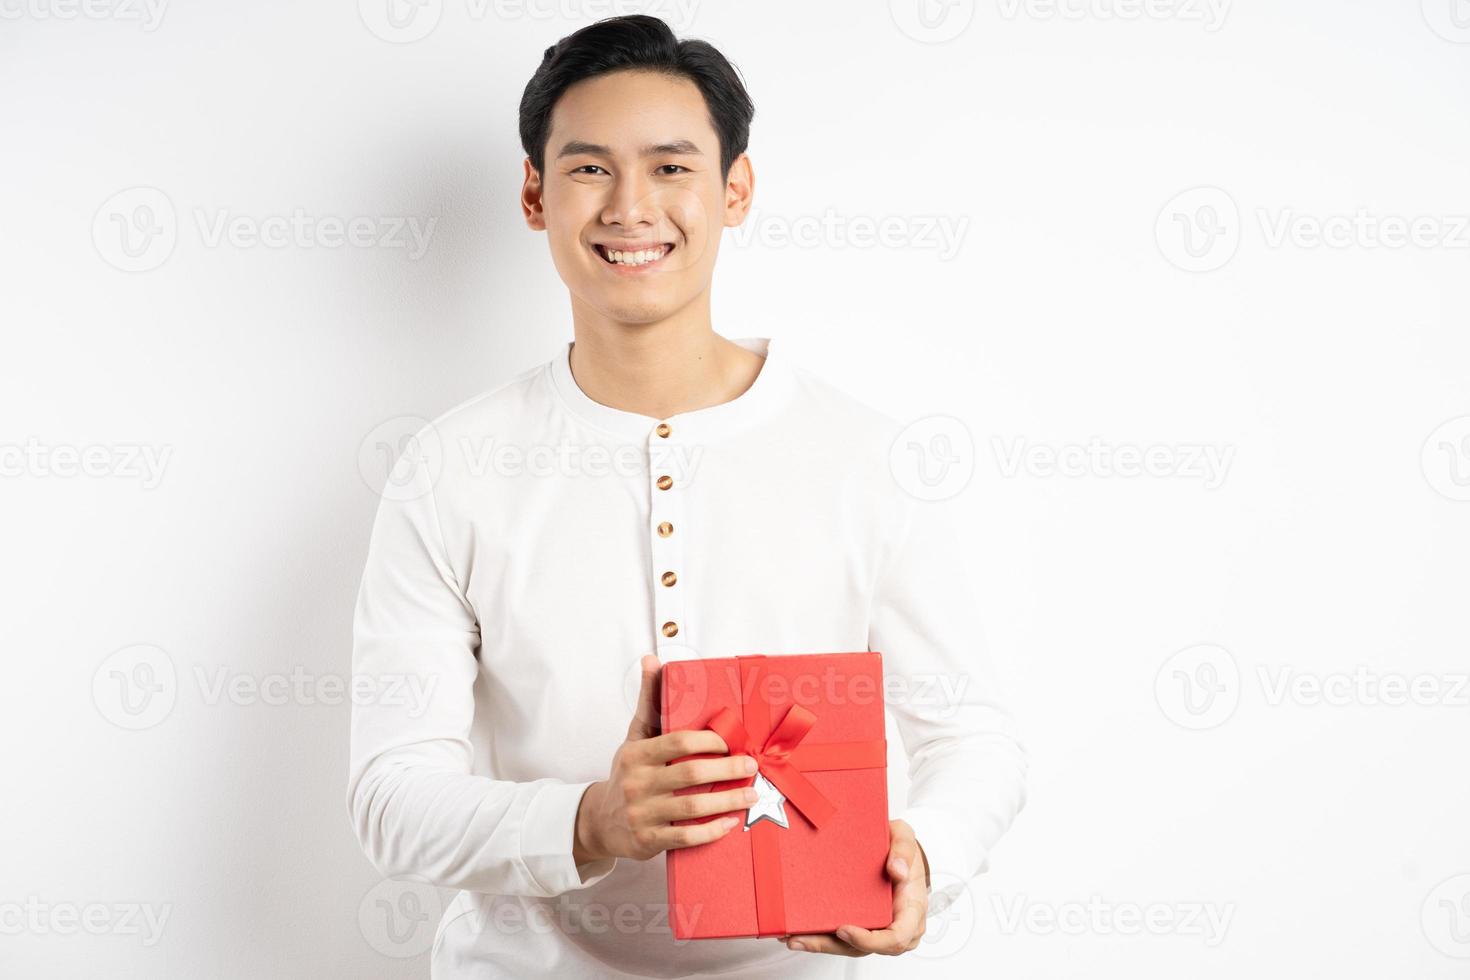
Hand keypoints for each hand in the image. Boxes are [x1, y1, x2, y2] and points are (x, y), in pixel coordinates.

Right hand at [574, 654, 759, 863]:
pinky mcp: (647, 841)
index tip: (734, 741)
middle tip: (752, 766)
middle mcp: (637, 783)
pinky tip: (729, 824)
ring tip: (751, 795)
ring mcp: (641, 814)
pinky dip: (710, 832)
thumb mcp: (634, 736)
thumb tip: (651, 659)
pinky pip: (685, 837)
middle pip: (691, 774)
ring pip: (692, 808)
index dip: (710, 740)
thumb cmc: (627, 773)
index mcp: (636, 754)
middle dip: (728, 770)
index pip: (678, 742)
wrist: (599, 821)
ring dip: (727, 801)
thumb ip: (647, 701)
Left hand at [776, 818, 929, 955]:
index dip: (869, 940)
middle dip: (831, 945)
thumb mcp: (906, 838)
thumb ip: (904, 849)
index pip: (896, 937)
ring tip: (793, 937)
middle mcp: (895, 927)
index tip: (843, 928)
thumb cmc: (903, 852)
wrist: (898, 855)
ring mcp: (877, 930)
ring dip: (819, 945)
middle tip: (801, 938)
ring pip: (849, 947)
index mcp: (911, 910)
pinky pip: (842, 939)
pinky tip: (798, 932)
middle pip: (864, 948)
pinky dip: (820, 937)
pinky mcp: (861, 926)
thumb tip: (897, 870)